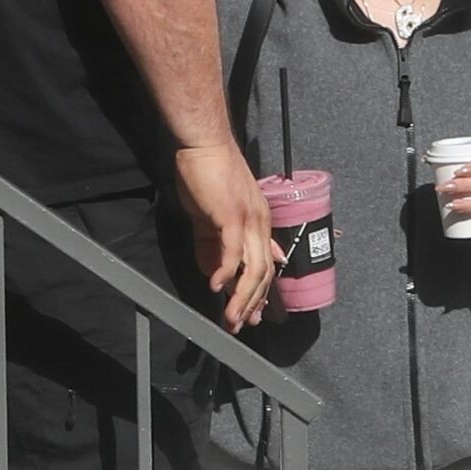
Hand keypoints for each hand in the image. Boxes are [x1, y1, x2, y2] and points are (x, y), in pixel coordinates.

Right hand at [174, 145, 279, 331]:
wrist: (204, 143)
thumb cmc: (208, 173)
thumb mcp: (217, 214)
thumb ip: (222, 242)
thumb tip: (222, 270)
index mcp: (260, 223)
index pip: (266, 266)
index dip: (261, 294)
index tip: (254, 315)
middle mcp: (260, 224)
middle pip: (263, 274)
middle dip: (253, 305)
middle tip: (241, 326)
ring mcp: (249, 220)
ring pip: (253, 269)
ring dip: (242, 298)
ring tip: (231, 318)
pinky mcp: (231, 216)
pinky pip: (233, 251)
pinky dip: (225, 272)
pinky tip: (215, 288)